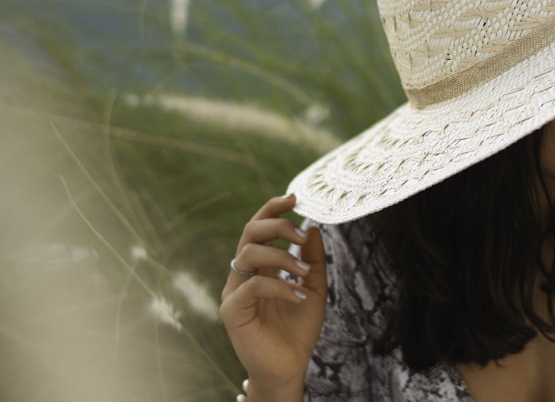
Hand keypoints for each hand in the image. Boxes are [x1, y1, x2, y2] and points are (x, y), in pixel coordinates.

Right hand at [220, 194, 326, 400]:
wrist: (290, 366)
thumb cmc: (298, 328)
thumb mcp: (314, 287)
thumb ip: (312, 259)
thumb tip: (313, 228)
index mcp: (260, 265)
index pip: (260, 227)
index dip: (273, 209)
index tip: (295, 198)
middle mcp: (243, 274)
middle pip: (250, 232)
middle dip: (277, 226)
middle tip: (301, 236)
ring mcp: (234, 291)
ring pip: (249, 254)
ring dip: (281, 257)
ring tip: (303, 273)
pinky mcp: (231, 311)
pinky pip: (252, 286)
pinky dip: (279, 286)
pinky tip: (298, 297)